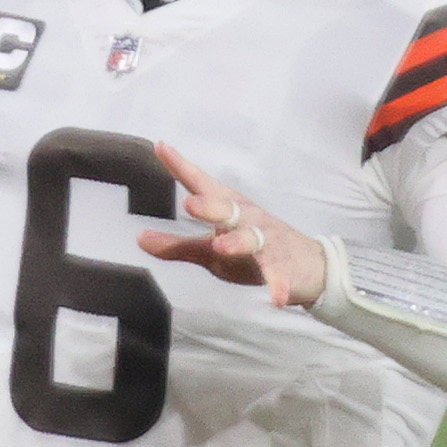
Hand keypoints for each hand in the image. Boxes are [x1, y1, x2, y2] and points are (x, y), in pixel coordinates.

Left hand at [138, 145, 331, 309]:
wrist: (307, 264)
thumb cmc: (251, 251)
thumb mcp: (210, 249)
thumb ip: (177, 245)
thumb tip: (139, 238)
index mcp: (229, 209)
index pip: (201, 185)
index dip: (182, 167)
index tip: (162, 148)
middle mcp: (247, 219)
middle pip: (227, 209)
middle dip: (210, 206)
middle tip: (190, 203)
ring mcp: (267, 242)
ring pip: (252, 239)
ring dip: (238, 242)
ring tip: (221, 247)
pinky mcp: (284, 266)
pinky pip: (279, 275)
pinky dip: (278, 285)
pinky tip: (275, 299)